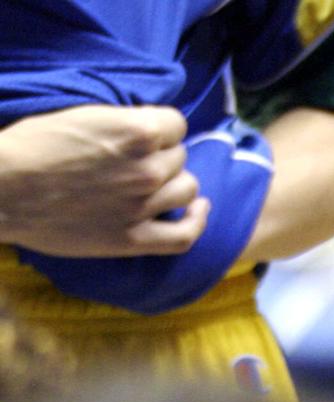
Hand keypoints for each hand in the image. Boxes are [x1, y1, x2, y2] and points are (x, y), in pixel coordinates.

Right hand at [0, 106, 209, 255]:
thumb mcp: (81, 115)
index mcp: (136, 132)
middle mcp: (147, 168)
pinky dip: (198, 222)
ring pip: (187, 190)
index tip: (149, 134)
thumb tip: (148, 129)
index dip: (162, 128)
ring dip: (175, 184)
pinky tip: (198, 210)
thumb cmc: (31, 147)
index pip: (177, 124)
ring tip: (157, 183)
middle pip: (179, 157)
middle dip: (162, 156)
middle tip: (137, 161)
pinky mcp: (134, 239)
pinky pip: (184, 235)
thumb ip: (121, 123)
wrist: (3, 188)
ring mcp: (143, 206)